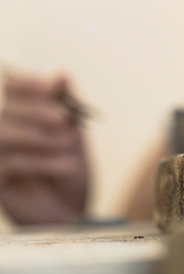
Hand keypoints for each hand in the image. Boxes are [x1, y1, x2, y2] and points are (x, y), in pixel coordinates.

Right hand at [0, 73, 89, 224]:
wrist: (73, 209)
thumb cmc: (72, 169)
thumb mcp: (75, 135)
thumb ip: (68, 105)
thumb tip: (62, 74)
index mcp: (23, 116)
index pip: (13, 89)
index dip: (27, 85)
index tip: (50, 87)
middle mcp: (6, 133)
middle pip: (6, 110)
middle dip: (34, 111)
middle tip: (61, 119)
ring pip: (3, 134)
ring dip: (37, 136)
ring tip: (68, 144)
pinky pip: (11, 164)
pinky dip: (43, 162)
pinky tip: (68, 165)